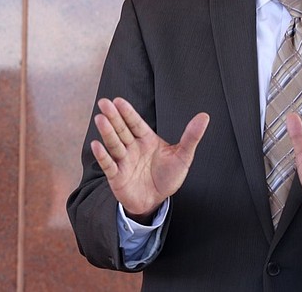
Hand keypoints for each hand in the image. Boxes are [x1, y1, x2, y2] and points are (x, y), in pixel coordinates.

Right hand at [90, 97, 209, 220]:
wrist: (156, 201)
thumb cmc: (168, 176)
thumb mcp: (183, 156)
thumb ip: (191, 136)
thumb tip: (204, 116)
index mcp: (146, 139)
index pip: (135, 123)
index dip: (127, 112)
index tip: (118, 100)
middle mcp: (132, 147)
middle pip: (122, 129)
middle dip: (113, 117)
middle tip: (104, 103)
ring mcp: (123, 161)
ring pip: (114, 144)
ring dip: (107, 132)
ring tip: (100, 119)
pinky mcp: (117, 176)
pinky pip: (108, 165)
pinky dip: (102, 156)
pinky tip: (96, 146)